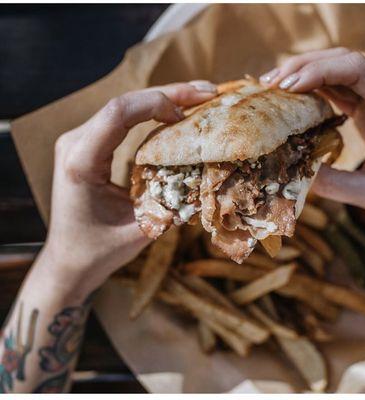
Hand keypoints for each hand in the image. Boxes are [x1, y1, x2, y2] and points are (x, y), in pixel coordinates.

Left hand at [40, 81, 216, 294]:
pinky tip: (177, 112)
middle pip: (124, 102)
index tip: (187, 116)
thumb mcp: (138, 231)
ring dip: (163, 98)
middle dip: (169, 93)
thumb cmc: (97, 251)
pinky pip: (122, 119)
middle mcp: (75, 143)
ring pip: (125, 106)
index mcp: (81, 162)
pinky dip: (152, 113)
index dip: (157, 104)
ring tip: (200, 96)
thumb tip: (207, 181)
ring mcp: (80, 140)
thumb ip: (170, 205)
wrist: (67, 260)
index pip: (118, 113)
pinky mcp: (89, 144)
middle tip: (209, 91)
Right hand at [260, 48, 364, 239]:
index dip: (320, 72)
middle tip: (271, 82)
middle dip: (307, 66)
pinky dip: (316, 92)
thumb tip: (292, 172)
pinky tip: (294, 99)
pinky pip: (341, 94)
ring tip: (274, 86)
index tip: (287, 87)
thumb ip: (335, 185)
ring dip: (307, 76)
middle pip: (347, 62)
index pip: (358, 71)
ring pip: (341, 74)